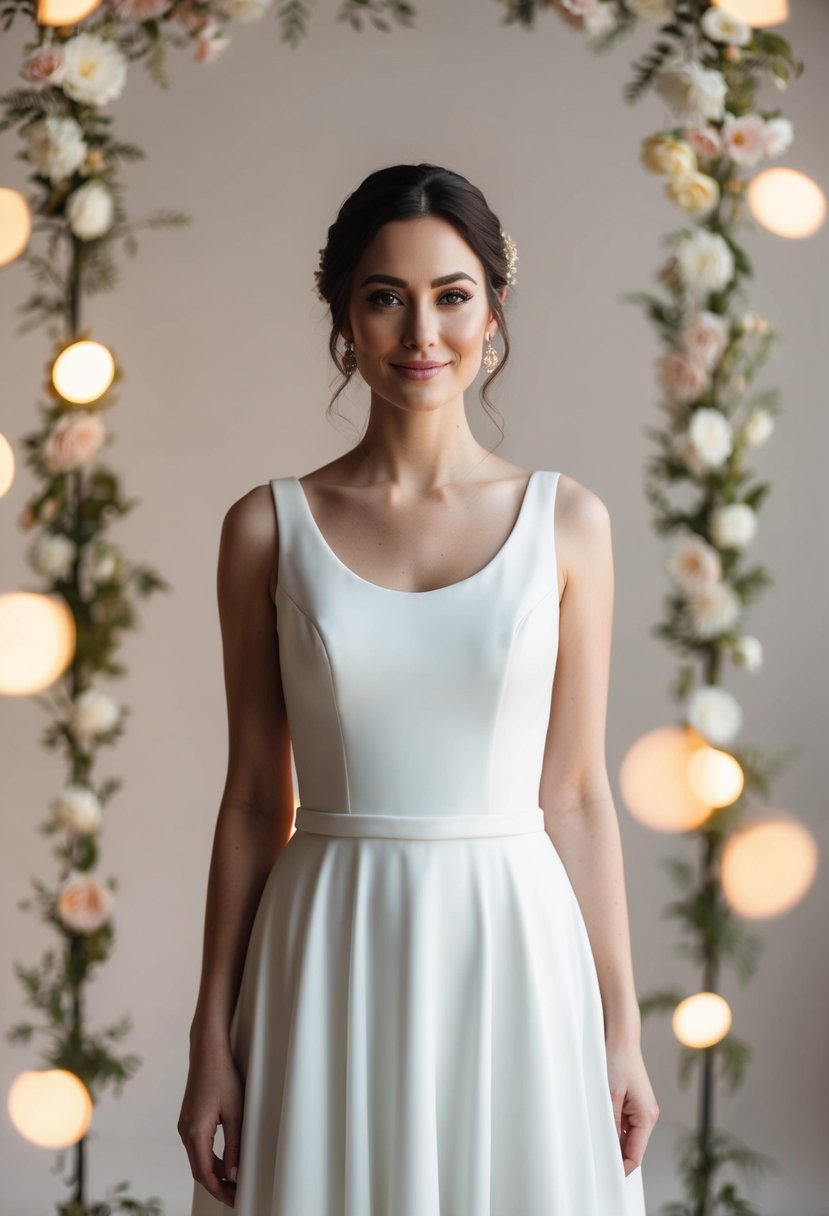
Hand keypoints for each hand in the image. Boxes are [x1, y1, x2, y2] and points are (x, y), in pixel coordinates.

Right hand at [178, 1045, 243, 1207]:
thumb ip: (234, 1146)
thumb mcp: (235, 1113)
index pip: (205, 1174)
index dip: (220, 1190)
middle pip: (199, 1170)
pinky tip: (224, 1162)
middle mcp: (185, 1132)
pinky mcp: (189, 1119)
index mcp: (195, 1132)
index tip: (234, 1199)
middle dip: (217, 1185)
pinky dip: (210, 1159)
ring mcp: (185, 1125)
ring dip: (214, 1173)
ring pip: (198, 1159)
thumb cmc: (222, 1076)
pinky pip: (197, 1147)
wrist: (207, 1052)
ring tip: (233, 1182)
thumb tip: (234, 1174)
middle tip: (236, 1195)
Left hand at [604, 1040, 658, 1175]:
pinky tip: (599, 1124)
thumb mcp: (610, 1095)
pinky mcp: (635, 1103)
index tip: (603, 1174)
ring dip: (613, 1140)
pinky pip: (625, 1124)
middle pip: (632, 1147)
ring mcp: (642, 1110)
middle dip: (615, 1154)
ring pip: (628, 1136)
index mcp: (646, 1117)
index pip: (635, 1155)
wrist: (621, 1039)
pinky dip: (613, 1128)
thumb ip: (611, 1124)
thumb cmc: (617, 1062)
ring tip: (593, 1139)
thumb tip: (609, 1150)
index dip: (620, 1167)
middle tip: (593, 1158)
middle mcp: (648, 1116)